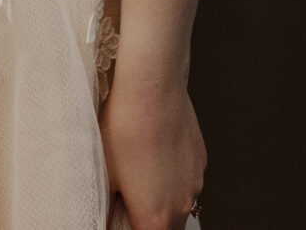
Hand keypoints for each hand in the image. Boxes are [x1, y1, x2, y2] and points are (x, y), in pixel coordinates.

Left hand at [102, 79, 204, 229]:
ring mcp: (195, 184)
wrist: (152, 89)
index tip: (121, 218)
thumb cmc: (123, 128)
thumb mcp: (104, 174)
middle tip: (128, 203)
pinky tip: (153, 155)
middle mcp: (181, 207)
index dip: (128, 228)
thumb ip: (109, 207)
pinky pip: (187, 181)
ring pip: (179, 206)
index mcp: (155, 219)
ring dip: (162, 201)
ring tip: (139, 175)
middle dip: (148, 222)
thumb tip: (107, 216)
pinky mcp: (200, 162)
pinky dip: (172, 178)